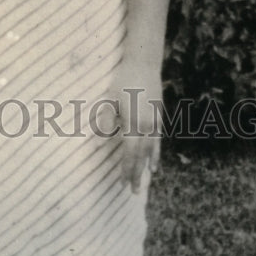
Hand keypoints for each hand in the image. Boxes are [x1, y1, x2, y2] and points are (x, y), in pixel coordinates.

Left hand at [95, 66, 162, 193]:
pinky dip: (155, 154)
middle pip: (141, 156)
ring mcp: (155, 122)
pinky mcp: (159, 116)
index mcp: (133, 123)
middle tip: (133, 191)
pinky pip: (158, 141)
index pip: (129, 153)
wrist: (144, 63)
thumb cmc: (123, 80)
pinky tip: (154, 163)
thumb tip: (97, 142)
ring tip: (144, 181)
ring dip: (146, 167)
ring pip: (151, 150)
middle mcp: (146, 126)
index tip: (122, 183)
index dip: (126, 168)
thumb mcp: (109, 99)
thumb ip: (104, 121)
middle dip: (136, 173)